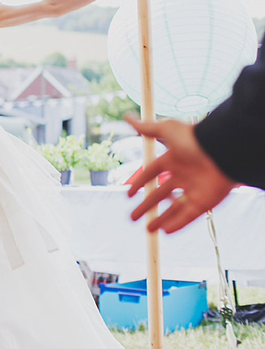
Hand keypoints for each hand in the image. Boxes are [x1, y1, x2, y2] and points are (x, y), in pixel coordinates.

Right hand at [125, 114, 236, 233]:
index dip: (140, 183)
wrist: (221, 152)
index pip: (152, 173)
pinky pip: (188, 216)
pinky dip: (176, 224)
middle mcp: (183, 176)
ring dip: (161, 219)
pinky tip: (165, 231)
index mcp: (173, 159)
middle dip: (146, 206)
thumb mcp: (166, 130)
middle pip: (161, 194)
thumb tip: (126, 116)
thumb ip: (146, 128)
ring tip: (148, 229)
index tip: (129, 194)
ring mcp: (193, 190)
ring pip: (174, 208)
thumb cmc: (194, 139)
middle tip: (132, 217)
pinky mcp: (204, 203)